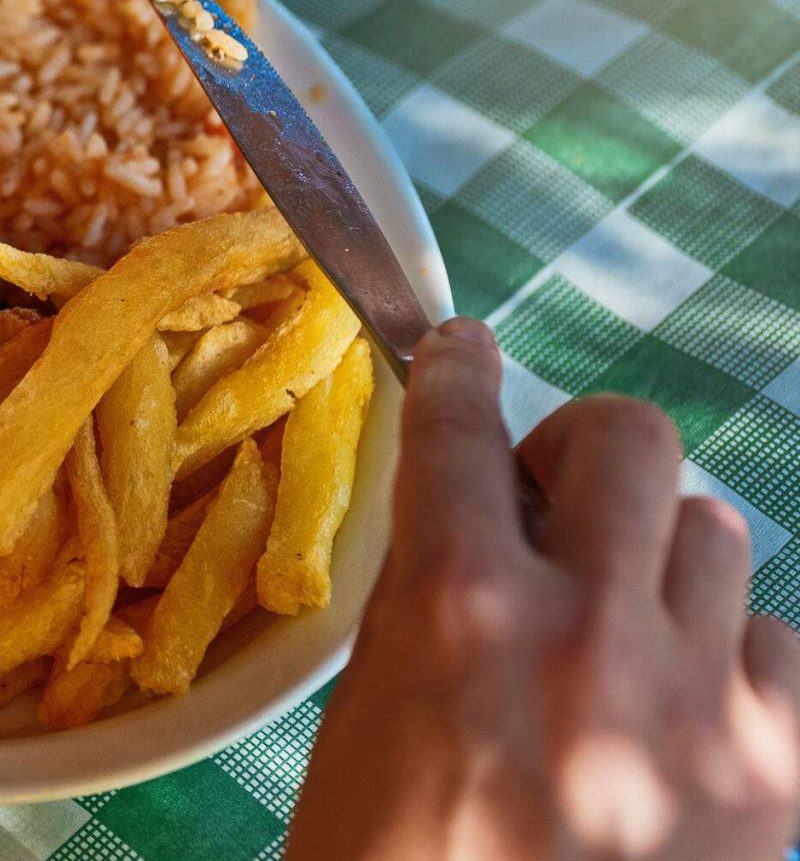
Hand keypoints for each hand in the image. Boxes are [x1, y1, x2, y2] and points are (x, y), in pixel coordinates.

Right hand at [287, 319, 799, 860]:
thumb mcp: (368, 733)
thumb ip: (430, 619)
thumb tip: (477, 543)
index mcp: (460, 609)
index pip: (464, 426)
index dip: (462, 369)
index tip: (466, 353)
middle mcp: (592, 628)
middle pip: (628, 441)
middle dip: (584, 453)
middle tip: (552, 504)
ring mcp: (702, 701)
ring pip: (716, 533)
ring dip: (659, 559)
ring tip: (624, 621)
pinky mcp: (780, 774)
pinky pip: (779, 647)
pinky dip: (732, 658)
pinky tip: (687, 705)